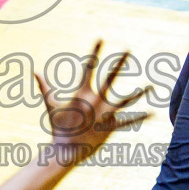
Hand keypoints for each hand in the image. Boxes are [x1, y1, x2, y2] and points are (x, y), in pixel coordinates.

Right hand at [34, 41, 149, 163]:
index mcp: (82, 93)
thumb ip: (45, 87)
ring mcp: (105, 114)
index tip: (101, 38)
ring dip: (138, 94)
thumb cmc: (59, 128)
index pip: (88, 68)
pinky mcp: (111, 127)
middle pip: (110, 78)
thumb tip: (35, 71)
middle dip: (119, 63)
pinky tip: (153, 114)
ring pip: (125, 101)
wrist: (66, 151)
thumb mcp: (51, 105)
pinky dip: (140, 118)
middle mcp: (95, 101)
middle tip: (128, 49)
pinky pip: (128, 121)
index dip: (95, 52)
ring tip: (151, 85)